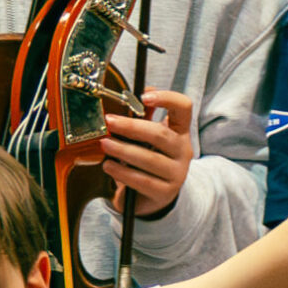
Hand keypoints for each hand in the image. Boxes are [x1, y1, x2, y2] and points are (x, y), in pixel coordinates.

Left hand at [97, 89, 197, 219]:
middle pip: (161, 134)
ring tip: (104, 145)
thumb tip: (141, 90)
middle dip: (131, 127)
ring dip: (122, 150)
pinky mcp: (165, 192)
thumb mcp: (147, 138)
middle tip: (109, 122)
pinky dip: (122, 172)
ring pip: (149, 158)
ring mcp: (177, 173)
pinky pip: (142, 180)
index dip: (167, 99)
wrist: (152, 197)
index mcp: (179, 132)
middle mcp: (183, 151)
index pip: (183, 108)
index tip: (143, 97)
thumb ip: (144, 116)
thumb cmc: (147, 162)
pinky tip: (109, 166)